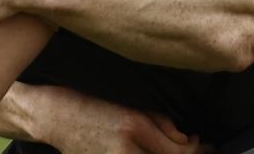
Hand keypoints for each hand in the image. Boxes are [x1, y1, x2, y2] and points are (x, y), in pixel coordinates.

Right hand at [26, 85, 209, 153]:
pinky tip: (151, 153)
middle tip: (197, 150)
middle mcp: (126, 150)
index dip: (195, 149)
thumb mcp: (130, 104)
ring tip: (173, 150)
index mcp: (134, 127)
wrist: (54, 116)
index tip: (200, 141)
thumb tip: (185, 139)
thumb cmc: (91, 104)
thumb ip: (161, 121)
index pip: (178, 151)